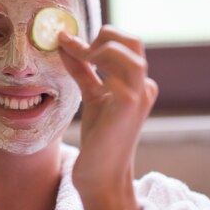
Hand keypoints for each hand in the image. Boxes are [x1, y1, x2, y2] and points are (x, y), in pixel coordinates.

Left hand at [57, 25, 158, 209]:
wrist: (102, 174)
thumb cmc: (99, 137)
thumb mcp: (91, 95)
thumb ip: (82, 69)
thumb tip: (65, 42)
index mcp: (139, 83)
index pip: (126, 44)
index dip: (98, 37)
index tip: (67, 40)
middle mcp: (144, 85)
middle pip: (132, 40)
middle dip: (102, 36)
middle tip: (78, 49)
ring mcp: (140, 93)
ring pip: (128, 51)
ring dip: (99, 48)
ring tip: (80, 57)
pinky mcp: (129, 103)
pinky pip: (116, 71)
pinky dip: (92, 62)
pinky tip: (77, 66)